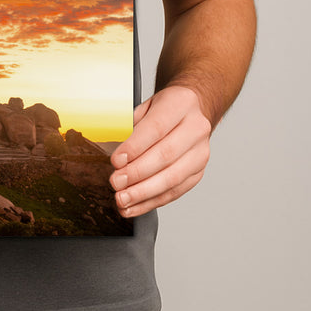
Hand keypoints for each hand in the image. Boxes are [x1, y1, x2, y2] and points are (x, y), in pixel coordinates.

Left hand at [109, 85, 211, 216]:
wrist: (191, 111)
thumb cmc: (164, 109)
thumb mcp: (145, 106)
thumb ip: (129, 124)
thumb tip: (110, 146)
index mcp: (181, 104)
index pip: (157, 128)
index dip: (135, 147)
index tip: (116, 160)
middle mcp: (196, 128)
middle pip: (165, 155)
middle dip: (137, 173)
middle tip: (116, 182)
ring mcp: (200, 153)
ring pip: (172, 178)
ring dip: (144, 192)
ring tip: (123, 199)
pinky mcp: (198, 172)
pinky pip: (175, 192)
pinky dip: (152, 201)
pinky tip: (135, 206)